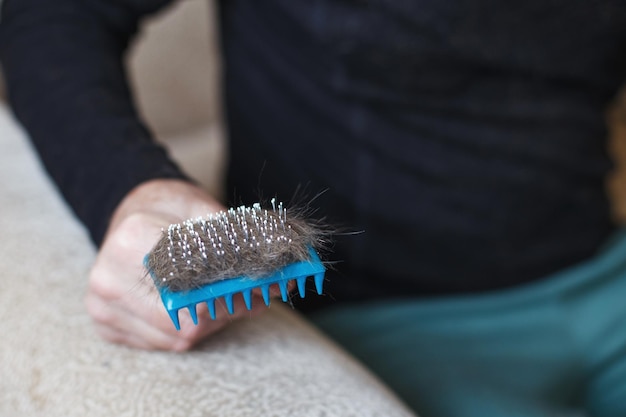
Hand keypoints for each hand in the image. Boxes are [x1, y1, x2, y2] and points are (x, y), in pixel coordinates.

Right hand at [85, 179, 282, 350]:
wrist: (129, 212)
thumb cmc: (168, 210)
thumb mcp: (201, 208)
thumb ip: (232, 239)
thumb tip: (271, 271)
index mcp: (131, 238)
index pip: (188, 277)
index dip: (224, 285)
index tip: (252, 282)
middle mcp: (109, 276)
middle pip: (184, 315)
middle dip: (225, 308)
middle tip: (254, 295)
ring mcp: (103, 305)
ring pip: (177, 335)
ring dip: (212, 322)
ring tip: (229, 300)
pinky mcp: (106, 325)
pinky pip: (162, 343)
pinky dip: (191, 330)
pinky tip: (202, 309)